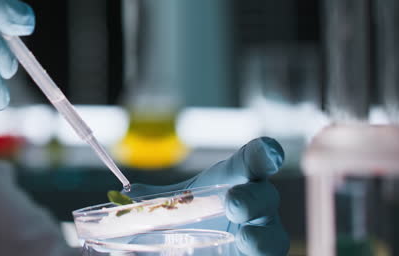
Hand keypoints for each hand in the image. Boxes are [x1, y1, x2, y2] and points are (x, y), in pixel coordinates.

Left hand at [125, 137, 288, 255]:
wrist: (202, 250)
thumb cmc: (197, 217)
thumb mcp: (174, 205)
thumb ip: (153, 199)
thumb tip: (123, 195)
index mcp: (236, 179)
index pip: (255, 160)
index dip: (266, 154)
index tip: (269, 152)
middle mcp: (257, 206)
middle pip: (266, 197)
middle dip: (252, 198)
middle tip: (232, 203)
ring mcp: (263, 236)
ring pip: (275, 237)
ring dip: (261, 237)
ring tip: (245, 238)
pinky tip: (243, 254)